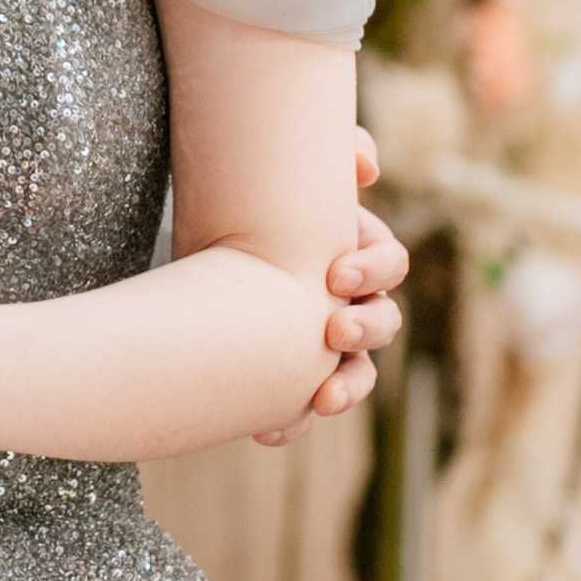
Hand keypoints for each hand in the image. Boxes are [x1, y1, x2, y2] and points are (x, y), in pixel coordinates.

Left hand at [258, 129, 406, 443]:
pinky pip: (303, 406)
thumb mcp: (276, 164)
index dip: (372, 272)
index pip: (389, 265)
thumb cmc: (244, 195)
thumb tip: (366, 167)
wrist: (191, 238)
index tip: (336, 274)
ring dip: (348, 386)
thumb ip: (329, 147)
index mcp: (356, 251)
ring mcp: (321, 341)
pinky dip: (292, 422)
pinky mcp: (288, 371)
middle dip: (367, 329)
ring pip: (357, 372)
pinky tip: (268, 432)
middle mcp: (349, 300)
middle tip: (333, 329)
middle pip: (384, 322)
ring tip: (323, 397)